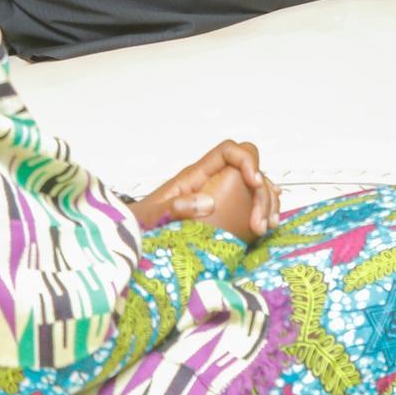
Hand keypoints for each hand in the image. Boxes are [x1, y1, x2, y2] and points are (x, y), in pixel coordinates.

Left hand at [130, 139, 281, 243]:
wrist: (128, 242)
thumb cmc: (135, 226)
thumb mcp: (149, 217)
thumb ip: (173, 207)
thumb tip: (207, 203)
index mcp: (194, 176)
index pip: (228, 151)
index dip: (246, 160)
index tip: (253, 182)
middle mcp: (210, 184)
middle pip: (249, 171)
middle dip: (261, 193)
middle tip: (260, 223)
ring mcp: (219, 199)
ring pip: (254, 188)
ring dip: (267, 204)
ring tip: (266, 226)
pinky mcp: (222, 216)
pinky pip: (250, 206)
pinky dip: (263, 213)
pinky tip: (267, 224)